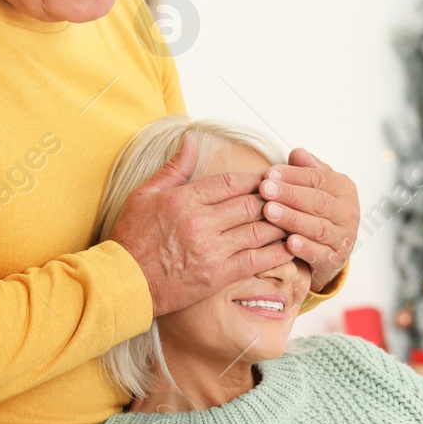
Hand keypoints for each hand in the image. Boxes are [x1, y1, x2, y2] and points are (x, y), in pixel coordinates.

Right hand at [109, 133, 292, 316]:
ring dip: (281, 223)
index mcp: (184, 199)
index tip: (271, 178)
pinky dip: (278, 252)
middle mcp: (201, 222)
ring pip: (259, 230)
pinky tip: (291, 246)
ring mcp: (211, 249)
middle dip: (274, 198)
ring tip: (297, 218)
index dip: (256, 179)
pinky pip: (256, 260)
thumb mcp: (145, 195)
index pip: (232, 182)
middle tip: (291, 196)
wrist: (125, 283)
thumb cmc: (132, 238)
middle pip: (251, 203)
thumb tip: (191, 140)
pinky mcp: (218, 274)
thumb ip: (174, 168)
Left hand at [257, 148, 358, 291]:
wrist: (331, 247)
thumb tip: (297, 153)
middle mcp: (348, 213)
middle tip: (265, 189)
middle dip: (290, 194)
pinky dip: (305, 249)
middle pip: (318, 201)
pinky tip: (289, 243)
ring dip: (292, 219)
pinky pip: (320, 254)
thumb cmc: (318, 210)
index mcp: (344, 189)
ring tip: (269, 212)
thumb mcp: (315, 186)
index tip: (269, 173)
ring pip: (318, 228)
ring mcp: (343, 238)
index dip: (293, 175)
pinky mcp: (335, 260)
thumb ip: (307, 169)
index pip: (318, 178)